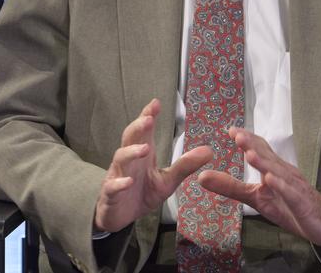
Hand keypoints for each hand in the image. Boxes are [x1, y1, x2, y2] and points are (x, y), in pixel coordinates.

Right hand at [93, 99, 212, 232]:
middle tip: (149, 119)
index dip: (148, 115)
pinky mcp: (111, 194)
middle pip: (130, 138)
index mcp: (143, 154)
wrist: (122, 217)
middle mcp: (129, 161)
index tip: (156, 103)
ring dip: (131, 152)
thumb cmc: (143, 193)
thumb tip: (209, 150)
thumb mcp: (167, 180)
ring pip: (120, 158)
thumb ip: (185, 165)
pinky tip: (128, 182)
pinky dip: (120, 183)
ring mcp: (118, 176)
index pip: (144, 131)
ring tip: (145, 149)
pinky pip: (113, 186)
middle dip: (138, 127)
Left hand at [198, 128, 320, 245]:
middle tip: (236, 134)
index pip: (260, 149)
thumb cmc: (290, 207)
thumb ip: (231, 187)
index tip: (230, 130)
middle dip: (252, 144)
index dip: (246, 140)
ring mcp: (295, 187)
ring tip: (249, 153)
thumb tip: (201, 176)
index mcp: (274, 169)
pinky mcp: (303, 203)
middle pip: (268, 156)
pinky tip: (271, 180)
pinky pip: (292, 193)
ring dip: (265, 162)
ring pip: (279, 172)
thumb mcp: (256, 198)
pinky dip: (282, 186)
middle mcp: (285, 173)